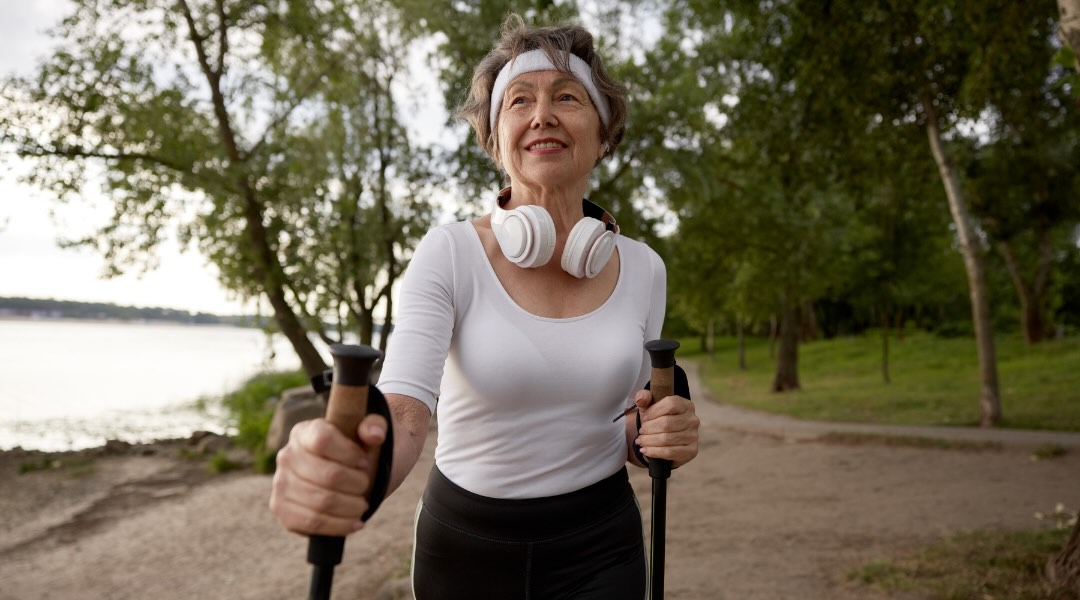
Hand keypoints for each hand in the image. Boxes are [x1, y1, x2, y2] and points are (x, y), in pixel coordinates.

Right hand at [269, 414, 386, 536]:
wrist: (339, 478)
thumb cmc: (354, 453)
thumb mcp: (366, 435)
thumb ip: (374, 426)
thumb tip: (375, 434)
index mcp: (304, 432)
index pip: (323, 440)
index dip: (349, 453)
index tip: (364, 461)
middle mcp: (287, 456)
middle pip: (327, 474)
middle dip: (356, 483)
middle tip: (366, 485)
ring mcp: (281, 484)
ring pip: (322, 502)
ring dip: (351, 506)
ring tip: (362, 504)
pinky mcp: (282, 509)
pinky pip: (312, 522)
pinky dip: (339, 525)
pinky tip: (355, 522)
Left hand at [634, 390, 698, 468]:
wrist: (665, 440)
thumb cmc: (658, 420)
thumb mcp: (649, 407)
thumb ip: (644, 397)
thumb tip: (641, 398)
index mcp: (686, 405)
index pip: (670, 404)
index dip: (653, 411)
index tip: (644, 418)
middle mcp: (693, 420)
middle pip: (666, 423)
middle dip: (649, 428)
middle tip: (641, 432)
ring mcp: (694, 436)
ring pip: (666, 438)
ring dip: (649, 441)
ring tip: (640, 441)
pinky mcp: (691, 451)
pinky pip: (670, 452)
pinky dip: (654, 452)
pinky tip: (645, 450)